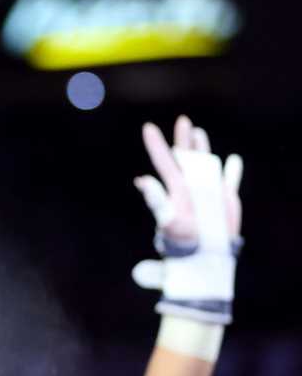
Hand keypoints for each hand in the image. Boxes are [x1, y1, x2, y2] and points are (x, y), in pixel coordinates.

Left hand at [135, 115, 241, 245]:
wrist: (202, 255)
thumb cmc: (182, 240)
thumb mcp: (167, 219)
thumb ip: (156, 200)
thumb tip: (142, 180)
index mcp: (176, 188)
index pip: (164, 161)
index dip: (156, 145)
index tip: (147, 127)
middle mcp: (190, 186)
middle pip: (186, 157)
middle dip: (184, 138)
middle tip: (182, 120)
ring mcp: (208, 191)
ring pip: (206, 164)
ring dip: (203, 149)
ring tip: (198, 134)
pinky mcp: (225, 199)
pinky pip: (229, 180)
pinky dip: (232, 170)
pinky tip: (233, 160)